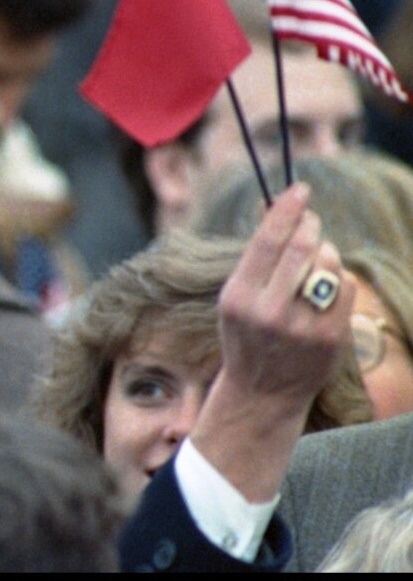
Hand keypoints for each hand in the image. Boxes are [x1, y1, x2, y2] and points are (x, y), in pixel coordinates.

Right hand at [189, 183, 352, 502]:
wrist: (262, 391)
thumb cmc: (246, 334)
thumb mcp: (235, 297)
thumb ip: (256, 258)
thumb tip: (276, 208)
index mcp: (238, 297)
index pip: (267, 241)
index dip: (287, 210)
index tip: (300, 189)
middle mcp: (269, 311)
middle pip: (303, 247)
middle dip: (310, 225)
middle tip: (310, 220)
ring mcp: (302, 326)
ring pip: (327, 264)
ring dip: (324, 252)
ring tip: (312, 264)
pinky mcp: (329, 338)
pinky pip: (344, 287)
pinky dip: (337, 279)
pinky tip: (323, 290)